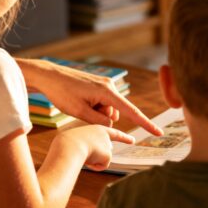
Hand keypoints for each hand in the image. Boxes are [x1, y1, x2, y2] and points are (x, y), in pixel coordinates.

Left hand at [18, 59, 162, 135]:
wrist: (49, 76)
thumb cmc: (62, 93)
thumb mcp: (80, 112)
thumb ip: (99, 120)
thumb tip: (112, 122)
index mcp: (107, 92)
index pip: (131, 111)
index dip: (145, 123)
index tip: (158, 132)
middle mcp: (109, 86)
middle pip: (114, 112)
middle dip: (101, 117)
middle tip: (80, 110)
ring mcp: (104, 84)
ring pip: (107, 109)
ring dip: (95, 112)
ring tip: (77, 104)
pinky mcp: (98, 85)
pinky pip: (101, 103)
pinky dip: (93, 107)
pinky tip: (79, 101)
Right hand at [59, 125, 134, 170]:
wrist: (68, 146)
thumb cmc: (66, 143)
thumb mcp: (75, 140)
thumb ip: (86, 145)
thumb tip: (93, 158)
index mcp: (96, 128)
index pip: (113, 133)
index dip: (124, 138)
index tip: (133, 141)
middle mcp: (104, 135)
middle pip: (106, 149)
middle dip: (100, 154)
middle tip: (96, 154)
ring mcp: (107, 144)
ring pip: (102, 159)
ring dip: (93, 160)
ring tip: (82, 155)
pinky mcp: (108, 154)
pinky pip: (102, 166)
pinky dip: (95, 166)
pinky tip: (87, 161)